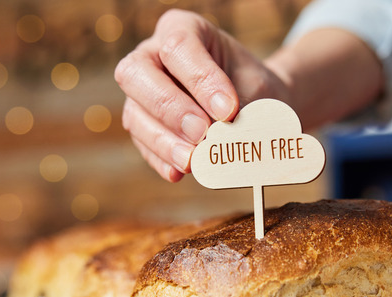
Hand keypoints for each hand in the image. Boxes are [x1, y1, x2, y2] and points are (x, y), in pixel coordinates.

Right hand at [115, 9, 288, 181]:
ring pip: (134, 113)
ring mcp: (141, 92)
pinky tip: (178, 173)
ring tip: (192, 161)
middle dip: (170, 107)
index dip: (200, 80)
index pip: (179, 47)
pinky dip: (160, 159)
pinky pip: (142, 143)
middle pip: (137, 73)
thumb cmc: (253, 89)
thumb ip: (240, 107)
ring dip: (163, 141)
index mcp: (181, 29)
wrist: (257, 106)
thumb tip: (222, 138)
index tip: (228, 110)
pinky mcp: (142, 125)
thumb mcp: (256, 89)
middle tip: (202, 133)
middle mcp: (151, 55)